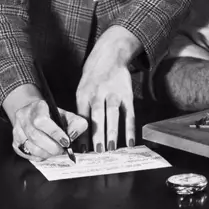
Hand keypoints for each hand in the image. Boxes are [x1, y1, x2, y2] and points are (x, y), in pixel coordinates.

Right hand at [12, 98, 87, 159]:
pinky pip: (27, 154)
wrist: (34, 113)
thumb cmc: (52, 116)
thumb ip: (75, 123)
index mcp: (37, 106)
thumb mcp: (66, 114)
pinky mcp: (15, 142)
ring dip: (46, 153)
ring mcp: (17, 130)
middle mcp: (23, 117)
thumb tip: (73, 135)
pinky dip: (39, 156)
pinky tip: (46, 152)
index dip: (55, 133)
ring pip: (31, 147)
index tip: (66, 142)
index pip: (42, 120)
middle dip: (52, 147)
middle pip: (36, 136)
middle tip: (62, 150)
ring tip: (55, 151)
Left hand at [76, 26, 141, 151]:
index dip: (81, 134)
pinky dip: (130, 128)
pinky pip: (129, 113)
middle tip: (97, 152)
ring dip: (112, 132)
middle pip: (97, 115)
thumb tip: (79, 138)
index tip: (81, 151)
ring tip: (111, 150)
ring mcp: (114, 92)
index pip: (81, 117)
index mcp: (83, 93)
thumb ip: (82, 111)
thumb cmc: (93, 78)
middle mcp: (98, 92)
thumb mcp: (82, 90)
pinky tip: (129, 142)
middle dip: (97, 135)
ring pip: (113, 114)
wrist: (110, 56)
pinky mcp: (127, 93)